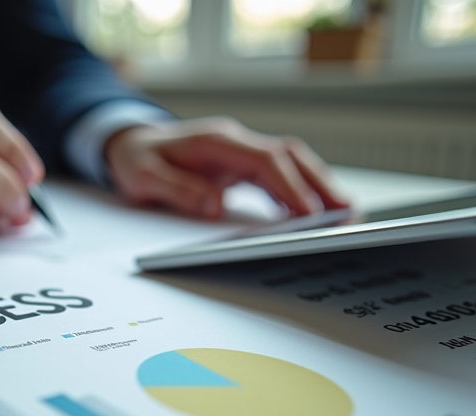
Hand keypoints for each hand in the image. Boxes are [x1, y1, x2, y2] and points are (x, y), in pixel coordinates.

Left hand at [104, 116, 347, 219]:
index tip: (309, 213)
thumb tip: (214, 208)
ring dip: (316, 186)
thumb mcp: (144, 178)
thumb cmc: (137, 160)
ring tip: (342, 215)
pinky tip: (312, 214)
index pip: (265, 161)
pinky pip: (279, 173)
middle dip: (319, 184)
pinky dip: (298, 191)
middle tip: (346, 214)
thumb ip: (178, 191)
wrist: (129, 143)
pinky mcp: (242, 163)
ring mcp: (241, 150)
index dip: (289, 187)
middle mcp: (234, 141)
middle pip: (289, 156)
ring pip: (291, 162)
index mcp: (214, 141)